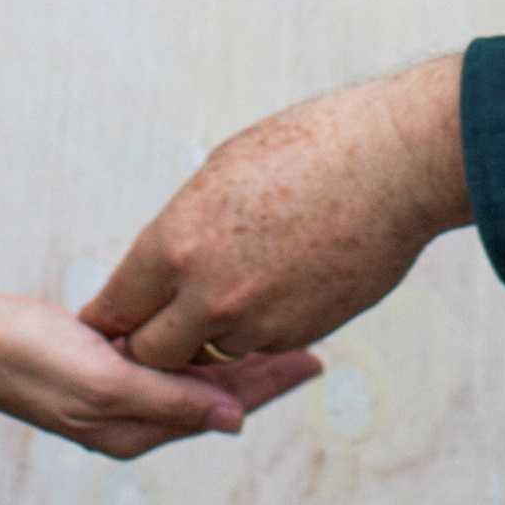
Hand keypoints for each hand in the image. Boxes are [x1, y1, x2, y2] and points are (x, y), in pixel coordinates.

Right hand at [0, 291, 320, 462]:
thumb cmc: (28, 359)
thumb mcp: (105, 380)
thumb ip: (170, 398)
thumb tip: (234, 421)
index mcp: (136, 430)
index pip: (220, 407)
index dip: (269, 383)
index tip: (315, 360)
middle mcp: (132, 416)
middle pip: (214, 394)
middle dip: (262, 371)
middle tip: (315, 344)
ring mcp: (116, 390)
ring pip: (192, 374)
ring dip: (232, 355)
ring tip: (278, 333)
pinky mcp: (101, 363)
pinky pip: (163, 357)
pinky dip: (195, 341)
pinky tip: (212, 323)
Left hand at [84, 57, 471, 373]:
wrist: (393, 166)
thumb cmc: (309, 150)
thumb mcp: (221, 173)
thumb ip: (184, 229)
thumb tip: (166, 261)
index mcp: (177, 243)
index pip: (116, 309)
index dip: (111, 318)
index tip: (114, 320)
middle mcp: (209, 294)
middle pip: (152, 354)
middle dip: (154, 342)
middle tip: (164, 324)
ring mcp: (257, 321)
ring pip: (213, 350)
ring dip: (216, 332)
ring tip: (244, 280)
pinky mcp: (300, 333)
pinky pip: (262, 343)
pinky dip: (263, 325)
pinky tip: (286, 280)